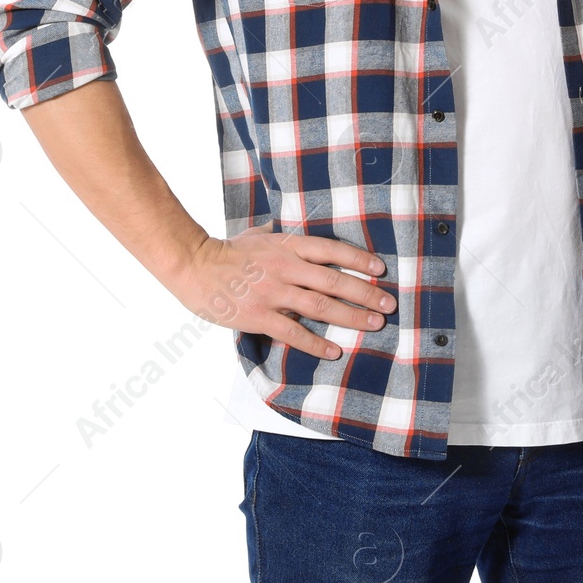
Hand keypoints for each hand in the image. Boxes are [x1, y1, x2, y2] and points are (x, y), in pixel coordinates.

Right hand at [168, 224, 395, 360]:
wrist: (193, 267)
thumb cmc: (226, 251)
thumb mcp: (256, 234)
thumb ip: (277, 235)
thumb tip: (286, 230)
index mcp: (287, 245)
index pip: (332, 250)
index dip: (359, 259)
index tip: (381, 270)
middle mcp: (286, 267)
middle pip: (334, 280)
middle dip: (366, 293)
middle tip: (389, 305)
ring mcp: (273, 292)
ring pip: (320, 305)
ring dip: (350, 316)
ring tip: (374, 325)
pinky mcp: (259, 316)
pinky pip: (293, 332)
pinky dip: (316, 344)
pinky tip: (334, 352)